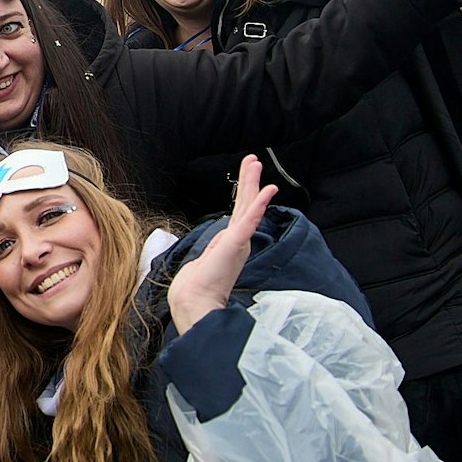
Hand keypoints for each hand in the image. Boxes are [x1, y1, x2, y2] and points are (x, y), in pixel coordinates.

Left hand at [168, 156, 276, 335]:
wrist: (194, 301)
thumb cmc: (195, 286)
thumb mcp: (203, 261)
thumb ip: (210, 253)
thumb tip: (210, 252)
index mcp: (230, 242)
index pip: (238, 212)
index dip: (244, 194)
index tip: (248, 177)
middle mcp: (237, 240)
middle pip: (245, 204)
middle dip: (249, 181)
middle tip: (253, 160)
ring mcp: (238, 241)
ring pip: (247, 206)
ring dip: (252, 184)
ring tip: (256, 164)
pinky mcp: (235, 243)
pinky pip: (250, 220)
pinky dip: (259, 204)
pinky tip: (268, 191)